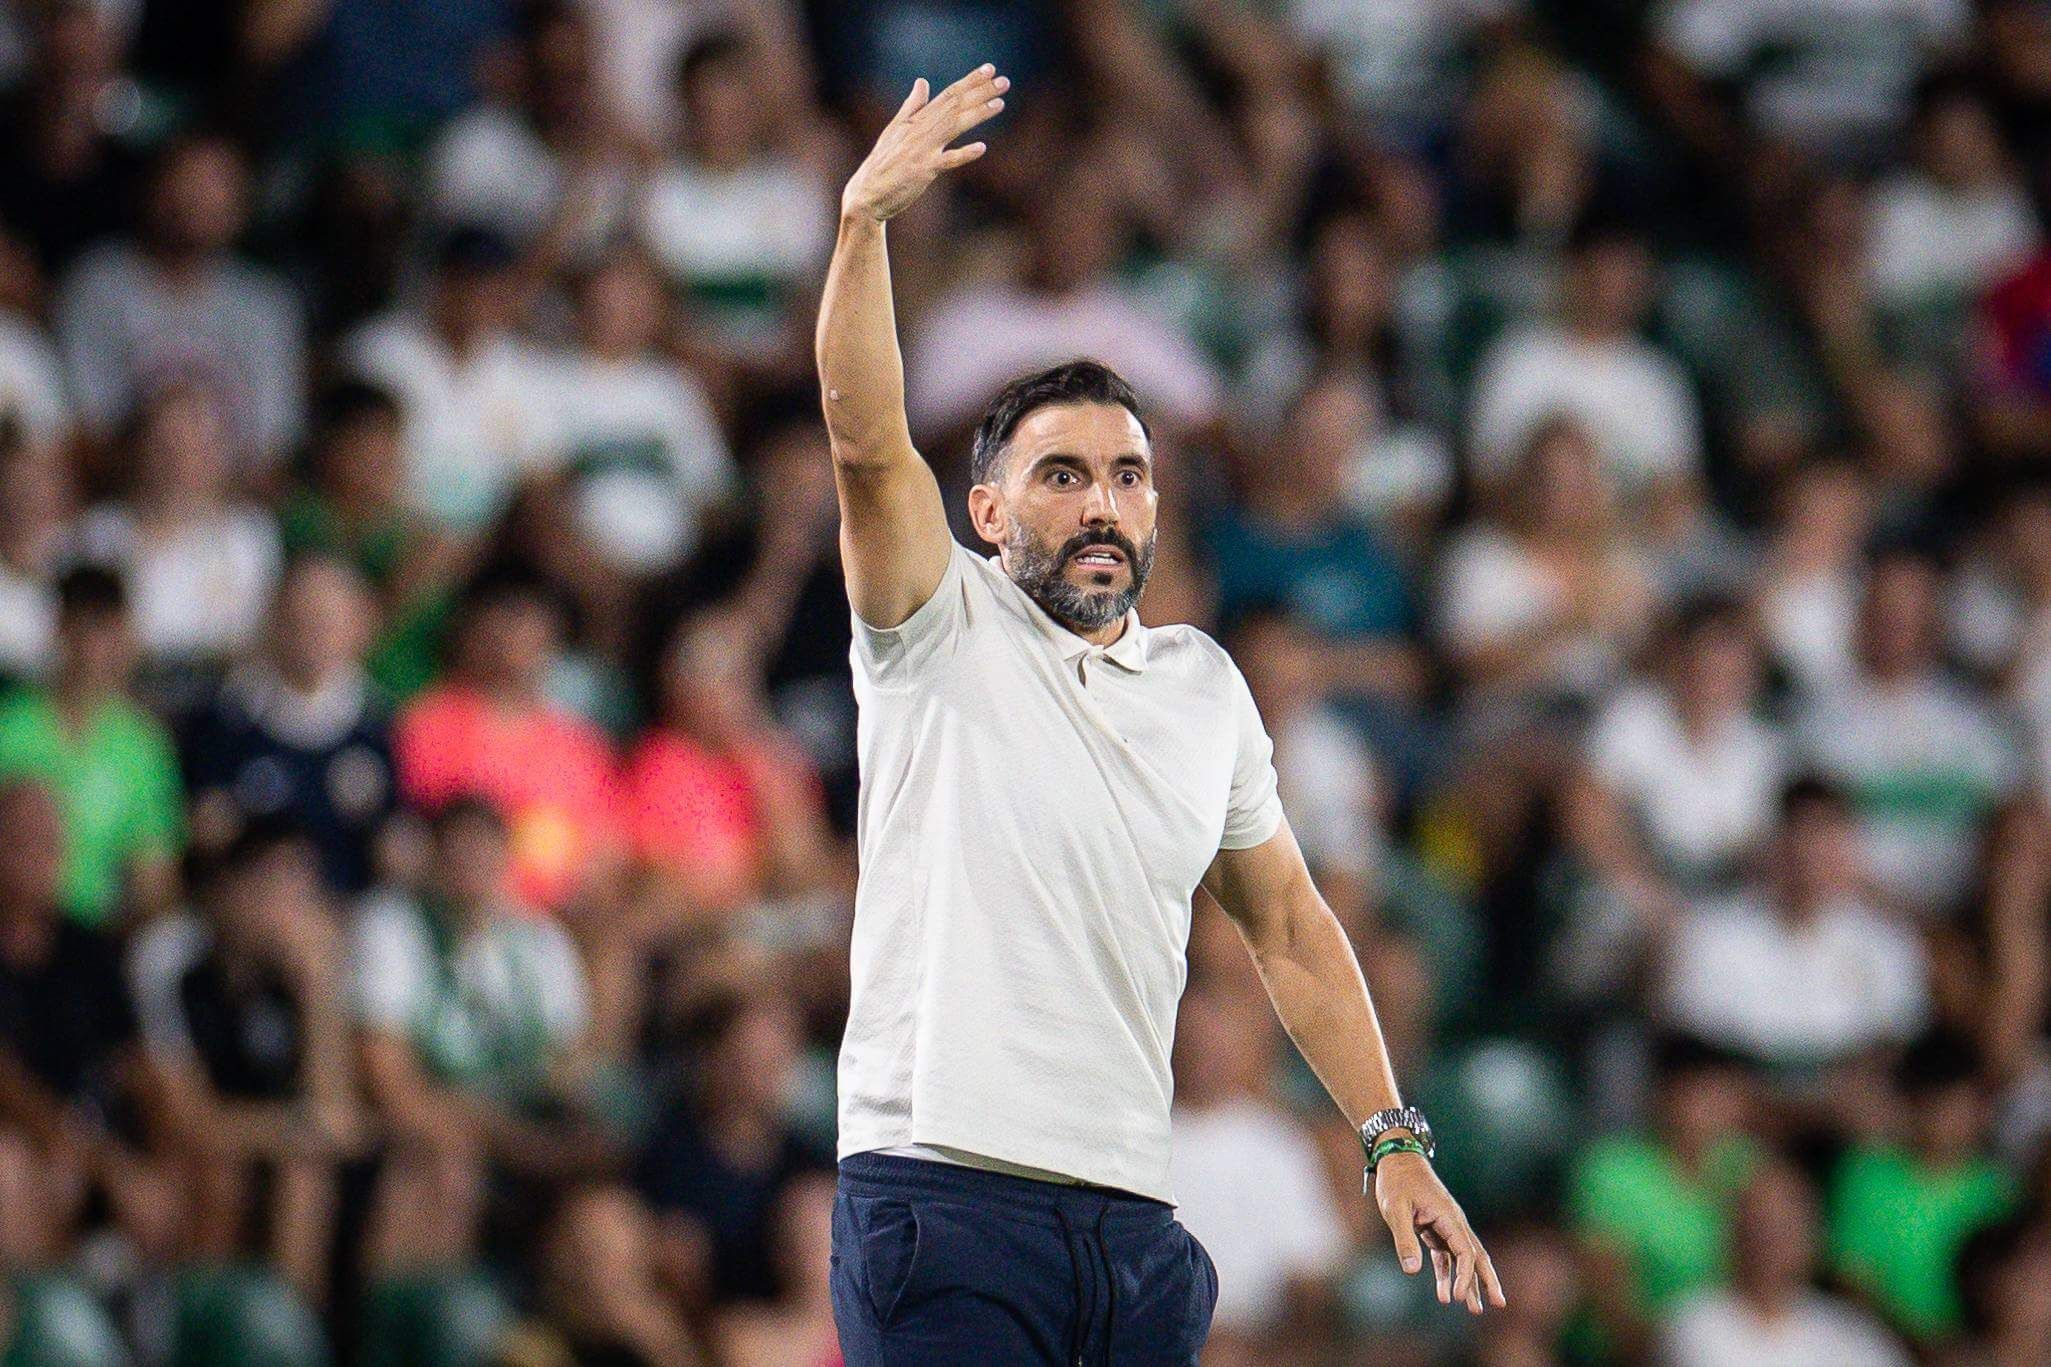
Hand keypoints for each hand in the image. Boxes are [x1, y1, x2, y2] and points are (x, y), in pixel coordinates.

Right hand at [842, 65, 1009, 222]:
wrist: (867, 194)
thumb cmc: (883, 163)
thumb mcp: (895, 130)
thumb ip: (912, 106)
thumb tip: (922, 82)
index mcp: (915, 120)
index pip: (948, 95)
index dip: (970, 82)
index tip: (989, 70)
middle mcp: (920, 130)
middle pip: (955, 106)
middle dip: (980, 92)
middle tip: (1004, 81)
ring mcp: (922, 150)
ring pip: (954, 126)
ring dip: (978, 114)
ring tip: (999, 103)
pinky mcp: (923, 171)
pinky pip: (947, 161)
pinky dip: (964, 154)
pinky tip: (981, 148)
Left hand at [1375, 1153, 1505, 1314]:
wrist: (1397, 1157)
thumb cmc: (1396, 1181)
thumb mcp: (1395, 1209)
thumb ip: (1404, 1240)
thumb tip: (1412, 1271)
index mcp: (1449, 1217)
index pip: (1465, 1252)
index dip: (1465, 1276)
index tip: (1457, 1296)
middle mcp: (1453, 1222)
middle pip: (1477, 1255)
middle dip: (1487, 1281)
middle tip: (1500, 1304)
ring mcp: (1446, 1225)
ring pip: (1463, 1258)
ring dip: (1469, 1282)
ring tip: (1475, 1308)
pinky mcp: (1435, 1227)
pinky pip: (1446, 1254)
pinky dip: (1447, 1273)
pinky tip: (1443, 1294)